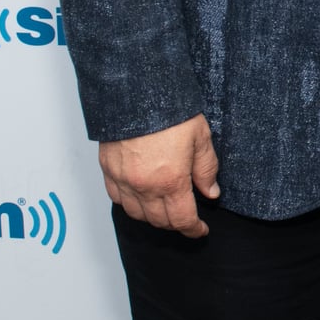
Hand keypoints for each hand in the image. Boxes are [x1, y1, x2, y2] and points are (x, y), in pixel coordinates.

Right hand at [99, 114, 220, 237]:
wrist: (137, 90)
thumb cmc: (170, 110)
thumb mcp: (200, 137)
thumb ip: (206, 169)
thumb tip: (211, 192)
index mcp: (170, 181)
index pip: (182, 220)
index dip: (193, 229)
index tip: (200, 229)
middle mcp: (144, 186)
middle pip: (159, 221)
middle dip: (175, 223)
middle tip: (185, 217)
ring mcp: (123, 179)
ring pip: (136, 214)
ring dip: (152, 216)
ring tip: (164, 208)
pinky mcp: (108, 169)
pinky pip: (117, 198)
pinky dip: (130, 203)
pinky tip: (140, 196)